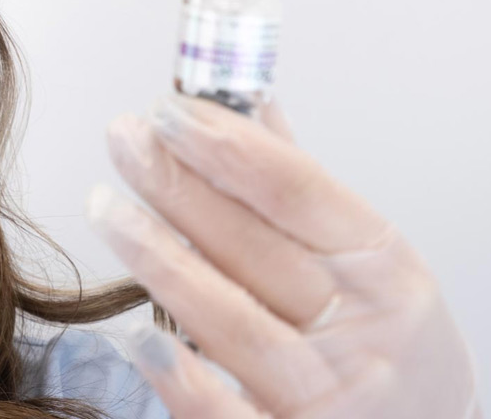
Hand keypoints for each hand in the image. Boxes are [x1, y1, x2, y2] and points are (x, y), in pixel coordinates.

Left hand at [85, 92, 481, 417]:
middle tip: (124, 139)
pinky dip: (183, 378)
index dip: (230, 146)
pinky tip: (138, 336)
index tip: (169, 109)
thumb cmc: (385, 342)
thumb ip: (302, 190)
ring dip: (162, 260)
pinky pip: (226, 415)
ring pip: (233, 322)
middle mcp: (364, 333)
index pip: (298, 192)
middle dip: (180, 186)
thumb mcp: (368, 263)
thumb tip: (251, 103)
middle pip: (255, 246)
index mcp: (384, 270)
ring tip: (105, 207)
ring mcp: (331, 398)